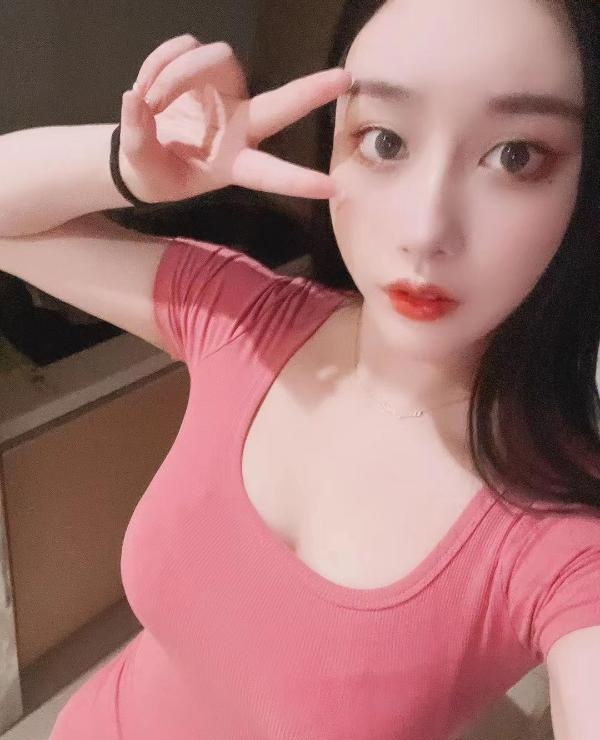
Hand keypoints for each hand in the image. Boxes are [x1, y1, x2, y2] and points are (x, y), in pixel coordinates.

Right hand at [118, 34, 351, 203]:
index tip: (332, 187)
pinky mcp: (204, 66)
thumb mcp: (142, 167)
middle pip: (279, 104)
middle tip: (345, 78)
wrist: (141, 151)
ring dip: (173, 72)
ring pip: (215, 57)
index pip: (269, 172)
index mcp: (233, 163)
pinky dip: (159, 61)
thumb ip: (137, 139)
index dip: (298, 180)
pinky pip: (187, 46)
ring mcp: (225, 93)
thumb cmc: (156, 171)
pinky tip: (144, 85)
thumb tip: (134, 99)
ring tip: (146, 99)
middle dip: (311, 92)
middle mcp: (239, 125)